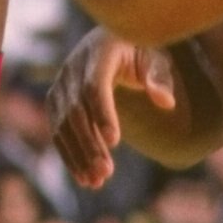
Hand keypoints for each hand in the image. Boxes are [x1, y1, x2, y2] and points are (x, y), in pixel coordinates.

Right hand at [47, 30, 179, 191]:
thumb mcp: (155, 58)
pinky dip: (68, 153)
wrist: (113, 41)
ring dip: (78, 154)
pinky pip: (57, 129)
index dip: (102, 113)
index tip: (115, 142)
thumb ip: (159, 78)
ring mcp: (62, 82)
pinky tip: (83, 177)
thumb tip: (166, 101)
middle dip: (89, 143)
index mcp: (100, 50)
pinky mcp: (57, 99)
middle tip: (106, 172)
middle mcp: (75, 65)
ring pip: (63, 122)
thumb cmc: (140, 51)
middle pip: (76, 108)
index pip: (95, 85)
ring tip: (96, 181)